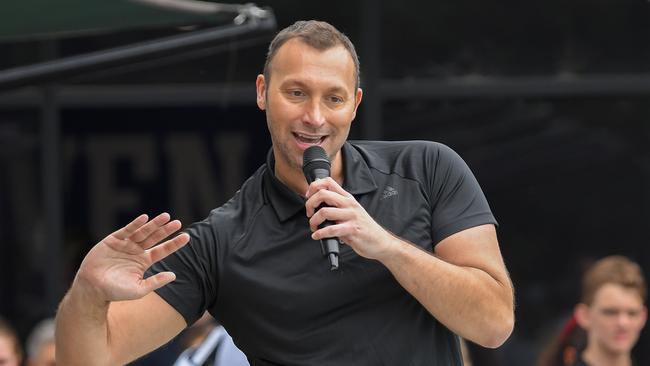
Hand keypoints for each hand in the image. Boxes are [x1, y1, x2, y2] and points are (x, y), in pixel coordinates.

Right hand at [75, 213, 189, 302]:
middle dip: (166, 230)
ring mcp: (125, 245)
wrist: (92, 289)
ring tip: (166, 216)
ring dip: (154, 224)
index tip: (187, 236)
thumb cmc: (115, 292)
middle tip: (178, 222)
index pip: (162, 250)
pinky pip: (126, 230)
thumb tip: (174, 275)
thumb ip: (156, 282)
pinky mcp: (113, 240)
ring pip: (142, 232)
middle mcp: (136, 251)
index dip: (174, 243)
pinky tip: (144, 218)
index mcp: (144, 262)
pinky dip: (135, 224)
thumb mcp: (139, 289)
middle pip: (154, 238)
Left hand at [305, 178, 395, 259]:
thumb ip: (337, 207)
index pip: (328, 182)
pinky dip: (320, 233)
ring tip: (314, 227)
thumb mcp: (351, 212)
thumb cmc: (364, 228)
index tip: (308, 197)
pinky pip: (332, 229)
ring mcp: (351, 216)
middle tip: (309, 213)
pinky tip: (317, 236)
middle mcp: (349, 204)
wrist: (380, 241)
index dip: (314, 187)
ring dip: (314, 221)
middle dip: (310, 204)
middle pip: (324, 194)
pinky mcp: (352, 230)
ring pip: (325, 212)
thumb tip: (317, 206)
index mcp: (348, 198)